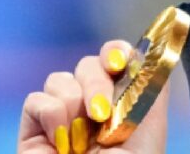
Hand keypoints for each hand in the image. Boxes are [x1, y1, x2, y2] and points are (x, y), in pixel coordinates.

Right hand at [18, 41, 167, 153]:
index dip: (115, 51)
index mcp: (123, 99)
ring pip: (61, 78)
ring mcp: (61, 114)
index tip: (119, 62)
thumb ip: (152, 86)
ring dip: (76, 101)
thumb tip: (155, 49)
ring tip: (85, 137)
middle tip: (103, 112)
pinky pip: (37, 99)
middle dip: (98, 80)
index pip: (115, 57)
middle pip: (89, 63)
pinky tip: (62, 140)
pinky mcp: (33, 128)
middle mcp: (92, 103)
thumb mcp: (151, 123)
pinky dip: (51, 114)